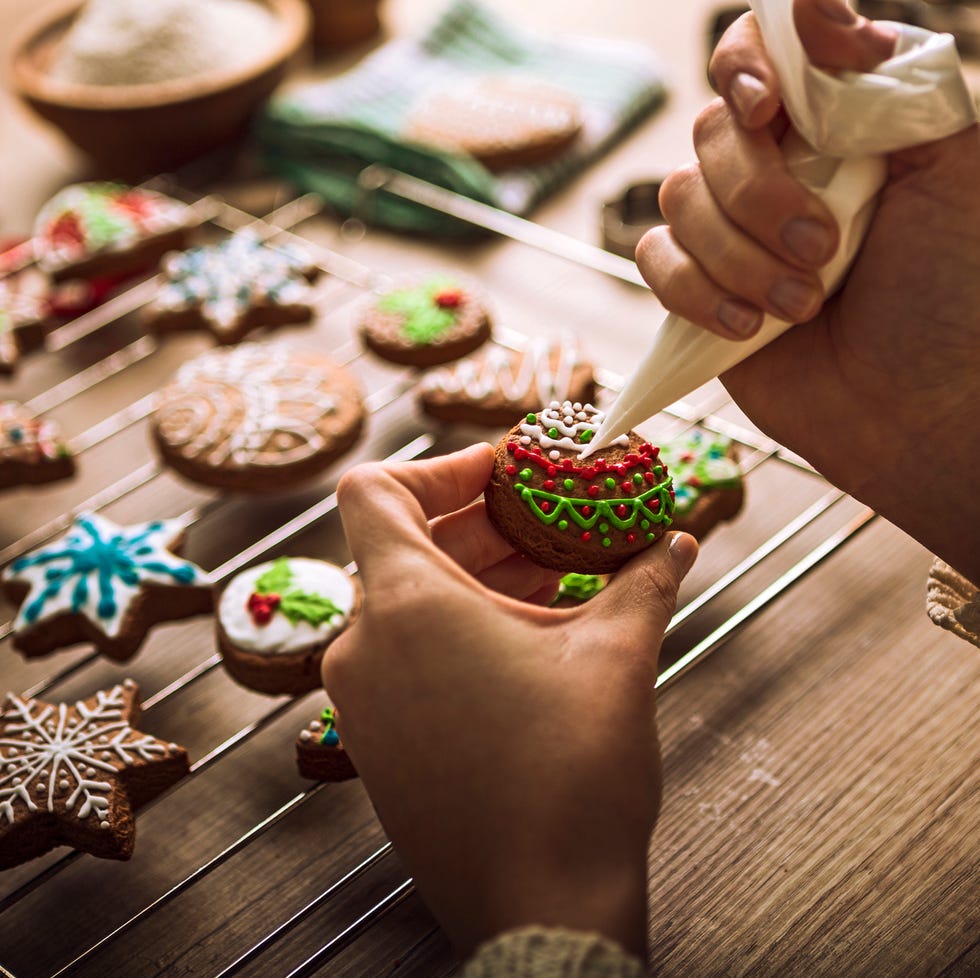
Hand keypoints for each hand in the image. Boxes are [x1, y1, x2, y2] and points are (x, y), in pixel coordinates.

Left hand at [322, 443, 697, 957]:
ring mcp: (363, 699)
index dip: (439, 467)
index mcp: (406, 606)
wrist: (542, 908)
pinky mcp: (378, 741)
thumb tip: (674, 541)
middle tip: (547, 523)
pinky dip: (457, 628)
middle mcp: (365, 647)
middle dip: (480, 524)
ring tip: (551, 578)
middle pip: (402, 543)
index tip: (502, 474)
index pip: (375, 490)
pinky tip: (528, 637)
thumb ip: (644, 579)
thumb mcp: (617, 656)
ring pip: (407, 602)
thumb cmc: (570, 783)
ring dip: (476, 578)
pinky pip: (405, 653)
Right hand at [636, 0, 979, 581]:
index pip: (760, 52)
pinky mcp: (695, 289)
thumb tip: (814, 14)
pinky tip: (749, 326)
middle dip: (762, 197)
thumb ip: (890, 80)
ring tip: (803, 303)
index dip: (745, 65)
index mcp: (836, 124)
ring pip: (677, 198)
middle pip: (712, 130)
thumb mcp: (953, 165)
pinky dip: (697, 292)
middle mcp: (777, 168)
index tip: (768, 108)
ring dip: (739, 258)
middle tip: (826, 249)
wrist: (917, 408)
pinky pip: (653, 262)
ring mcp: (730, 232)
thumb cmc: (954, 291)